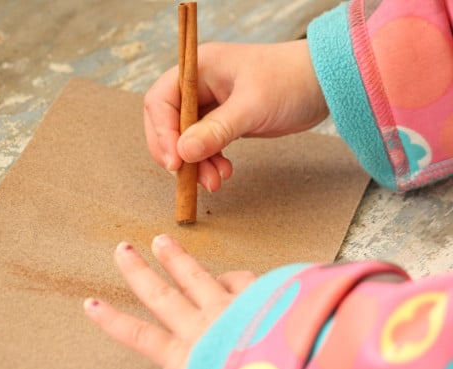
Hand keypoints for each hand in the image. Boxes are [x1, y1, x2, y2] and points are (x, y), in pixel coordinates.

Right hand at [84, 234, 256, 368]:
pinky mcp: (259, 297)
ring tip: (163, 241)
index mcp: (190, 358)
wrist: (301, 365)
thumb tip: (184, 363)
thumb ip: (193, 364)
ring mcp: (232, 308)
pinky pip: (241, 281)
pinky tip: (233, 277)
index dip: (113, 321)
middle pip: (161, 296)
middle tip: (123, 250)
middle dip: (139, 272)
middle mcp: (205, 328)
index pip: (141, 337)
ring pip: (196, 277)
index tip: (92, 304)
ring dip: (177, 259)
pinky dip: (234, 279)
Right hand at [144, 39, 327, 191]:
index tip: (175, 162)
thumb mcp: (252, 106)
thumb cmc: (290, 81)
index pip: (161, 101)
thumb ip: (217, 130)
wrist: (323, 84)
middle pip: (168, 123)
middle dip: (177, 153)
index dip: (162, 133)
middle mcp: (198, 85)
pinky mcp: (223, 120)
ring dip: (195, 164)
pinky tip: (224, 173)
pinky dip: (209, 162)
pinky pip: (204, 145)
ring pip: (186, 139)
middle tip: (188, 177)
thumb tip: (183, 153)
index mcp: (198, 69)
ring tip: (214, 182)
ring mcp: (210, 104)